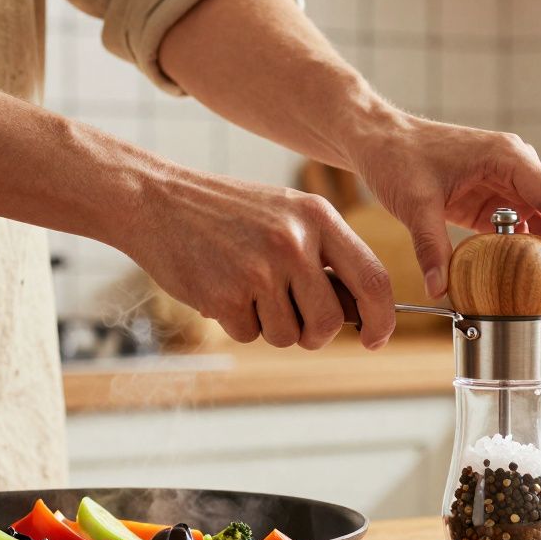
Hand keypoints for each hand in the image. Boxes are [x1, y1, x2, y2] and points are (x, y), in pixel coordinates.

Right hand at [115, 168, 393, 349]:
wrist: (157, 201)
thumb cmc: (229, 215)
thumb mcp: (287, 217)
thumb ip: (327, 258)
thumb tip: (363, 314)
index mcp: (318, 218)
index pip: (373, 279)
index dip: (383, 318)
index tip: (376, 338)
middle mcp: (294, 242)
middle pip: (330, 321)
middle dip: (315, 334)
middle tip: (293, 318)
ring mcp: (259, 269)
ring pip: (289, 335)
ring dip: (270, 326)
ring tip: (247, 288)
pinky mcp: (225, 295)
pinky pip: (250, 335)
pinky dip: (237, 323)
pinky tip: (221, 288)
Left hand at [349, 115, 540, 320]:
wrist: (381, 140)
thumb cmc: (399, 156)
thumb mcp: (413, 202)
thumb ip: (429, 245)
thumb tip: (439, 290)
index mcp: (509, 157)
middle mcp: (519, 170)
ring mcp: (511, 188)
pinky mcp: (498, 206)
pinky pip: (527, 236)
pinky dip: (534, 263)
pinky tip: (533, 292)